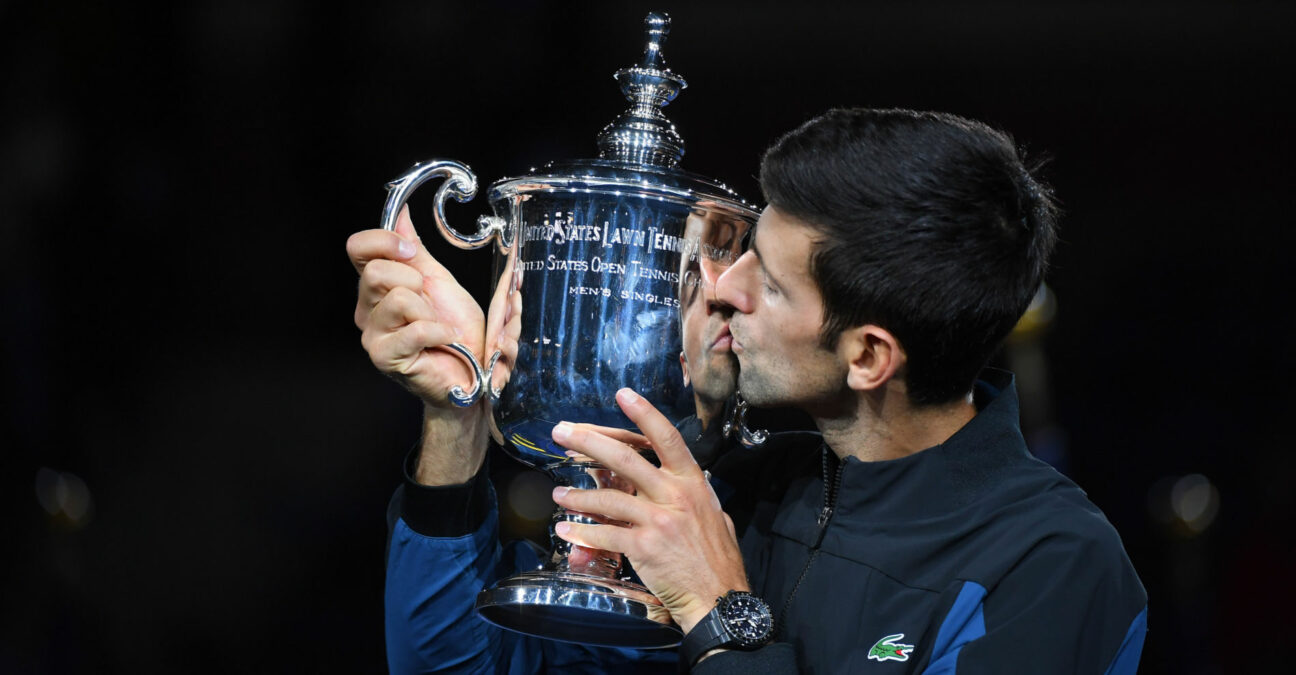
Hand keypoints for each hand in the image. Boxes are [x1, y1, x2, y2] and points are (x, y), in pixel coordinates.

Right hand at [346, 205, 485, 408]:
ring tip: (437, 326)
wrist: (471, 371)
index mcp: (376, 286)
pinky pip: (414, 330)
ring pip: (398, 300)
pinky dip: (439, 332)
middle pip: (377, 273)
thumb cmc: (454, 330)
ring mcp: (373, 335)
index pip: (358, 249)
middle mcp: (367, 309)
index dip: (384, 241)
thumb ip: (415, 249)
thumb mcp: (437, 280)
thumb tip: (400, 213)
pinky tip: (445, 339)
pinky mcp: (385, 357)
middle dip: (415, 283)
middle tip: (430, 303)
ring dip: (430, 312)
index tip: (410, 251)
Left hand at [549, 388, 748, 633]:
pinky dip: (581, 533)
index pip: (666, 439)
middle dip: (588, 441)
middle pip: (625, 458)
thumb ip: (690, 494)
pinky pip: (604, 535)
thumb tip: (675, 481)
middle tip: (562, 432)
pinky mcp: (644, 547)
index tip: (623, 394)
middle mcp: (675, 495)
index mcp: (692, 482)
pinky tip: (566, 530)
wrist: (719, 598)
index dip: (644, 413)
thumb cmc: (717, 559)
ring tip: (559, 495)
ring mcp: (658, 521)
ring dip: (578, 496)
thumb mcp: (713, 514)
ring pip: (607, 498)